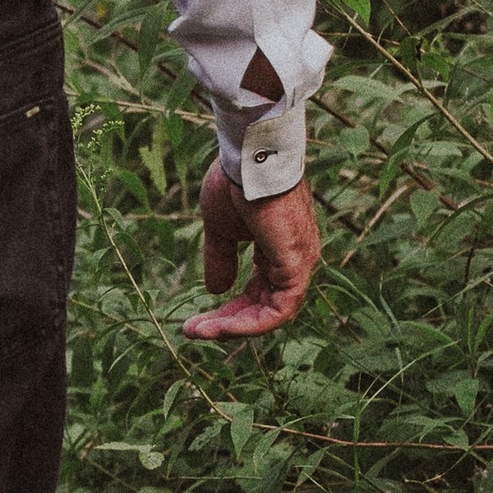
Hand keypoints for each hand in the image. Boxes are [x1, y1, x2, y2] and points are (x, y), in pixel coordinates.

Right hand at [183, 167, 317, 340]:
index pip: (258, 292)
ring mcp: (299, 264)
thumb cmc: (237, 183)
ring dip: (234, 328)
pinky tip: (220, 326)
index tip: (196, 320)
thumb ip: (220, 258)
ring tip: (199, 332)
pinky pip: (278, 311)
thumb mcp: (221, 229)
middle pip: (264, 307)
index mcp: (278, 249)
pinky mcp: (296, 266)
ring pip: (271, 314)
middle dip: (227, 323)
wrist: (248, 159)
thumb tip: (215, 290)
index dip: (228, 309)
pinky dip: (249, 324)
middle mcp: (294, 260)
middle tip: (193, 332)